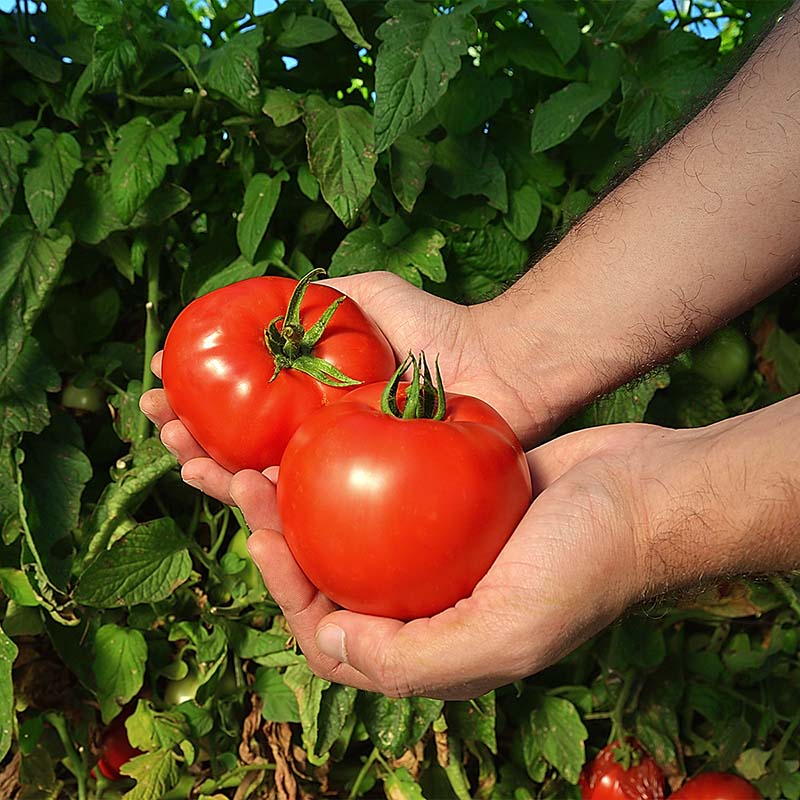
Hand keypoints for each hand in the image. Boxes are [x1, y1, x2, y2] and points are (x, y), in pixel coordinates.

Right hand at [139, 271, 553, 501]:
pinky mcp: (369, 504)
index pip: (241, 405)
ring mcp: (344, 474)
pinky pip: (314, 509)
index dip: (197, 398)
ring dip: (217, 475)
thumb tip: (259, 302)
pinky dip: (272, 505)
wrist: (497, 364)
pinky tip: (238, 488)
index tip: (159, 385)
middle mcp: (322, 440)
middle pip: (243, 449)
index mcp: (313, 399)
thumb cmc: (436, 326)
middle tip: (159, 426)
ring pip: (269, 485)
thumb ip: (315, 297)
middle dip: (193, 439)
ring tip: (181, 461)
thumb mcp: (364, 293)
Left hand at [233, 394, 799, 699]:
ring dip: (304, 499)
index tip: (261, 536)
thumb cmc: (586, 563)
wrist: (645, 492)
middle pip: (334, 578)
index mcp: (437, 648)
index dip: (286, 594)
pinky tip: (325, 435)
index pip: (336, 640)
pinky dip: (349, 468)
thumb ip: (417, 659)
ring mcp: (441, 550)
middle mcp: (432, 603)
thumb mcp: (509, 633)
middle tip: (244, 485)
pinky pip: (385, 490)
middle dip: (280, 538)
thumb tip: (330, 643)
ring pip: (351, 531)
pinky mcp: (453, 502)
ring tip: (264, 459)